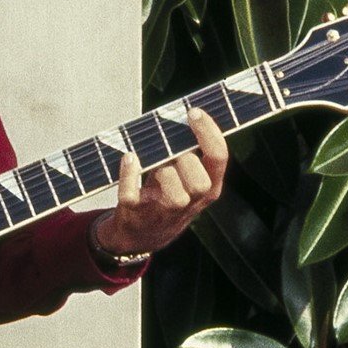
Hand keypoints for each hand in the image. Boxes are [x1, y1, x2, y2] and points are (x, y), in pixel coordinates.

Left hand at [91, 108, 228, 259]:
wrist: (141, 235)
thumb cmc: (166, 193)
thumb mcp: (186, 176)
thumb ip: (190, 150)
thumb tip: (186, 113)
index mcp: (209, 188)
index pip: (219, 158)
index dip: (208, 133)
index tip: (193, 112)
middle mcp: (190, 203)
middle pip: (200, 183)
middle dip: (186, 161)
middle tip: (172, 152)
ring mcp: (163, 212)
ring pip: (174, 196)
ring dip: (163, 172)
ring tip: (152, 163)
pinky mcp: (136, 214)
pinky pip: (132, 196)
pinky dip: (129, 175)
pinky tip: (129, 158)